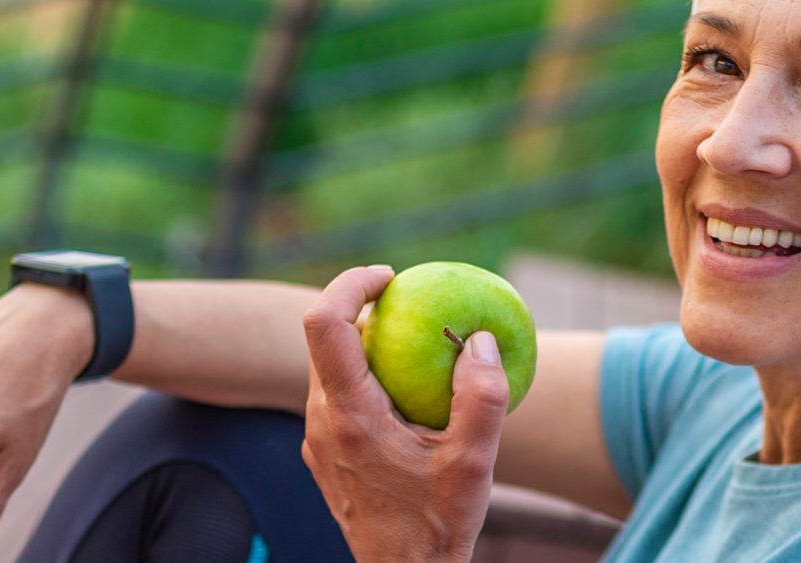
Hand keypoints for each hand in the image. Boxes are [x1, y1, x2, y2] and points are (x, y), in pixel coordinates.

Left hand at [300, 265, 511, 562]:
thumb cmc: (437, 524)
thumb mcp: (474, 462)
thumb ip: (482, 397)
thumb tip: (481, 340)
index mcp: (350, 415)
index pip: (324, 323)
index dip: (350, 283)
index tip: (390, 277)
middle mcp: (322, 422)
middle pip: (324, 340)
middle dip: (361, 309)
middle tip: (412, 306)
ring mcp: (318, 440)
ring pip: (329, 370)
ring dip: (365, 347)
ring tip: (416, 350)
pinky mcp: (326, 455)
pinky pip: (337, 398)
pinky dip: (366, 379)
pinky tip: (409, 396)